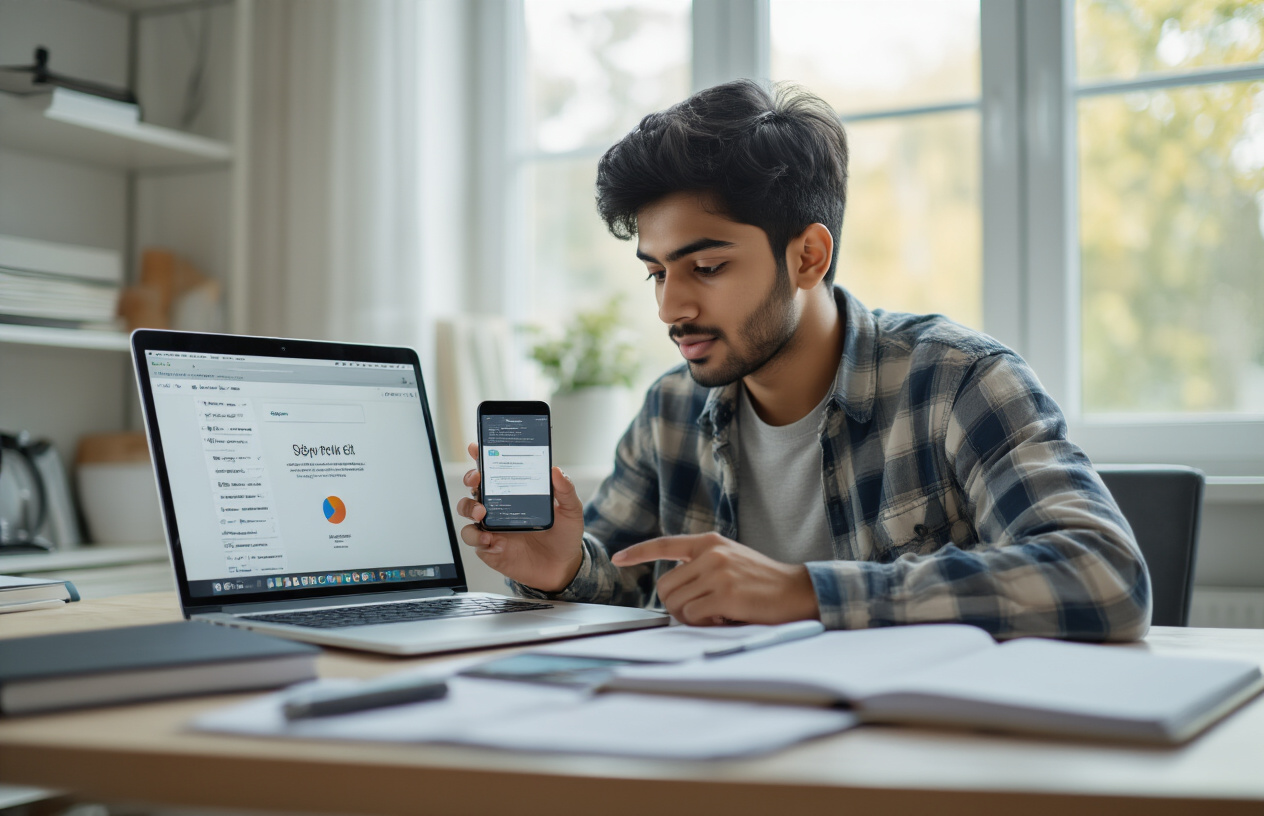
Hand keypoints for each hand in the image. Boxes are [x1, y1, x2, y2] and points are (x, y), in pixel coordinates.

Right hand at [456, 442, 584, 592]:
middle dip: (471, 478)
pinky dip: (475, 536)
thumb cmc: (564, 535)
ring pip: (467, 509)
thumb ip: (566, 491)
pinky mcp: (489, 546)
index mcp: (515, 491)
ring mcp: (492, 525)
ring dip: (469, 506)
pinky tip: (488, 538)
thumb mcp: (571, 510)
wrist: (562, 567)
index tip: (476, 447)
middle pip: (474, 486)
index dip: (481, 456)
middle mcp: (500, 505)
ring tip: (482, 512)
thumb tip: (556, 470)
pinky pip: (473, 538)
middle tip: (477, 479)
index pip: (495, 469)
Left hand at [611, 533, 819, 625]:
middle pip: (665, 586)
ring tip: (715, 615)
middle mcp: (711, 553)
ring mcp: (718, 572)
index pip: (664, 544)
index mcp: (709, 542)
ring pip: (677, 603)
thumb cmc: (762, 581)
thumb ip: (701, 565)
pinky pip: (694, 615)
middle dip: (675, 605)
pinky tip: (722, 619)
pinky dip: (703, 624)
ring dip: (690, 617)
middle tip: (698, 613)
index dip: (638, 553)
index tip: (618, 559)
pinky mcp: (726, 594)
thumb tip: (671, 589)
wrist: (798, 590)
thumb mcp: (730, 559)